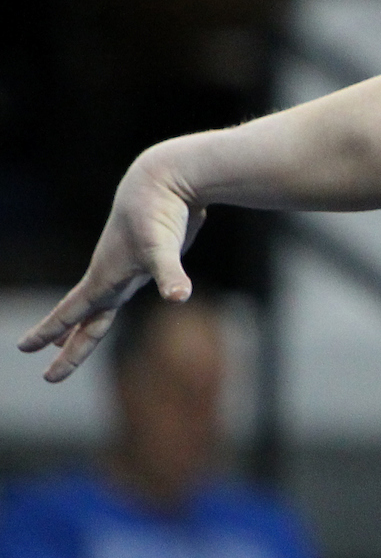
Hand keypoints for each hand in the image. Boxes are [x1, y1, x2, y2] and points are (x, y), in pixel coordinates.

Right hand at [18, 152, 201, 381]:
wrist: (167, 180)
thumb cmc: (160, 213)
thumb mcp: (164, 247)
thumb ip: (170, 274)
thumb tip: (180, 298)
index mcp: (107, 277)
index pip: (73, 312)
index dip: (50, 331)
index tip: (23, 347)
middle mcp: (112, 276)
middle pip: (86, 322)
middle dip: (68, 350)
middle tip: (49, 377)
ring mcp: (129, 268)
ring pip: (102, 307)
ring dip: (84, 327)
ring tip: (65, 342)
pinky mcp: (149, 258)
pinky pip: (125, 289)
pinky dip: (112, 302)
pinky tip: (117, 302)